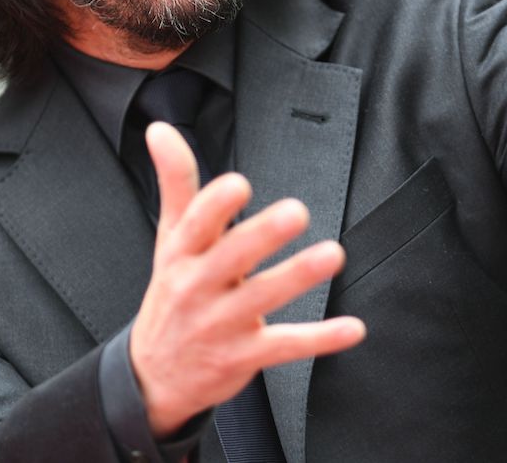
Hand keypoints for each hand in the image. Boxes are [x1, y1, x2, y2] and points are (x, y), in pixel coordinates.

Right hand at [129, 122, 365, 436]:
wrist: (153, 376)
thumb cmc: (173, 293)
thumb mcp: (169, 239)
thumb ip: (175, 182)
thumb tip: (161, 129)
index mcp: (182, 254)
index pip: (194, 225)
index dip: (214, 205)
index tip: (239, 184)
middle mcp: (198, 287)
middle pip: (230, 258)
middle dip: (262, 235)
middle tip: (296, 212)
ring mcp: (221, 324)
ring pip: (262, 298)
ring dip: (298, 276)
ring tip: (333, 254)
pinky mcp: (245, 356)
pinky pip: (286, 346)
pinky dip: (320, 338)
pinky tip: (352, 328)